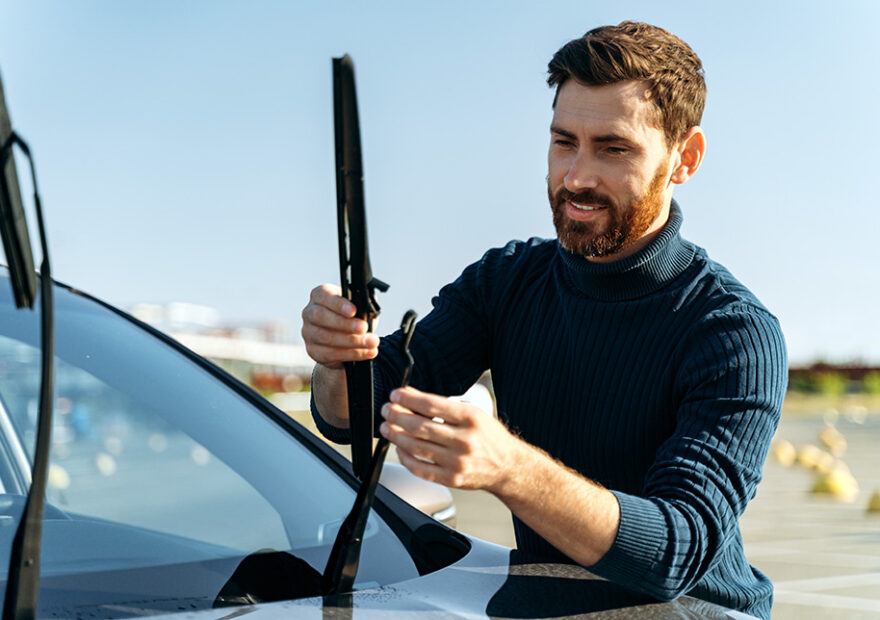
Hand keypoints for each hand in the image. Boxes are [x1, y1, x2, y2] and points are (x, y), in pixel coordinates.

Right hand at [300, 284, 378, 368]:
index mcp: (320, 296)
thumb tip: (370, 313)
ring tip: (371, 342)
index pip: (323, 296)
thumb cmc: (351, 317)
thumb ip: (363, 306)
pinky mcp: (312, 350)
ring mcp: (308, 332)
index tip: (353, 311)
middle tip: (363, 328)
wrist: (343, 340)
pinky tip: (367, 352)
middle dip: (345, 323)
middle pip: (320, 316)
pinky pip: (330, 353)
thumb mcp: (359, 307)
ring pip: (326, 337)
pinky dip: (351, 354)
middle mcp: (309, 312)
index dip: (338, 304)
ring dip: (352, 341)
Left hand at [379, 386, 521, 491]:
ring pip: (416, 447)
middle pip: (419, 427)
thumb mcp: (474, 413)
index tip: (396, 395)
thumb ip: (444, 407)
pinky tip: (400, 449)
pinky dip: (405, 458)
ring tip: (387, 428)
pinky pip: (420, 468)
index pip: (431, 405)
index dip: (408, 399)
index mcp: (470, 418)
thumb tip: (412, 398)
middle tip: (387, 410)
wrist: (508, 466)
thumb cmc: (489, 437)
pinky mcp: (452, 479)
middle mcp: (464, 440)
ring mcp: (457, 462)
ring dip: (395, 436)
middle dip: (397, 416)